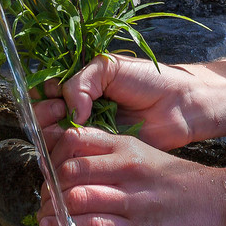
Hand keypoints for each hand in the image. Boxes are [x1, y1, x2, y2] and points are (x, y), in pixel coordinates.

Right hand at [33, 53, 212, 151]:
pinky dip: (69, 155)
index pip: (45, 91)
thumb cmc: (150, 79)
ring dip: (55, 135)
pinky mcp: (101, 153)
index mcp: (80, 85)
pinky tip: (78, 146)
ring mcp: (90, 132)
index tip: (56, 96)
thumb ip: (81, 83)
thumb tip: (69, 111)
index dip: (43, 96)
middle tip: (62, 112)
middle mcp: (80, 109)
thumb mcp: (109, 67)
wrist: (182, 104)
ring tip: (74, 127)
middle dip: (45, 116)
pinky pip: (76, 158)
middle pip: (43, 117)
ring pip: (55, 139)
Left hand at [37, 126, 225, 225]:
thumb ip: (111, 155)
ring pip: (74, 198)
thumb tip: (71, 165)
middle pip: (67, 171)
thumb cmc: (180, 182)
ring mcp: (131, 200)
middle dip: (47, 188)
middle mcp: (126, 168)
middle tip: (44, 200)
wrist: (222, 203)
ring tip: (45, 218)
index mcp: (126, 146)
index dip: (51, 157)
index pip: (72, 141)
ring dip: (52, 211)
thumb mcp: (145, 155)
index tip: (46, 171)